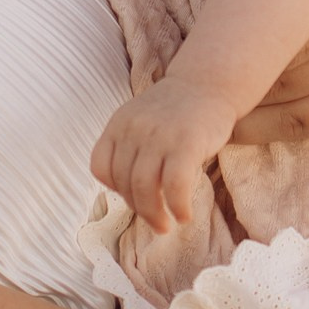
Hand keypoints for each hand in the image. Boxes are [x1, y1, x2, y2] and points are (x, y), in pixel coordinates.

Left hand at [92, 78, 234, 234]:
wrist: (208, 83)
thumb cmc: (176, 110)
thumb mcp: (140, 120)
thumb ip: (130, 148)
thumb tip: (129, 193)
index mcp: (118, 124)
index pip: (100, 167)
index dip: (114, 188)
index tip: (132, 196)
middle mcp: (134, 129)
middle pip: (124, 182)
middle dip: (138, 208)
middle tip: (155, 221)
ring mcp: (160, 136)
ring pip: (145, 188)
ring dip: (154, 215)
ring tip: (165, 226)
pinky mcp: (186, 144)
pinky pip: (175, 186)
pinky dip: (177, 207)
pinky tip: (184, 215)